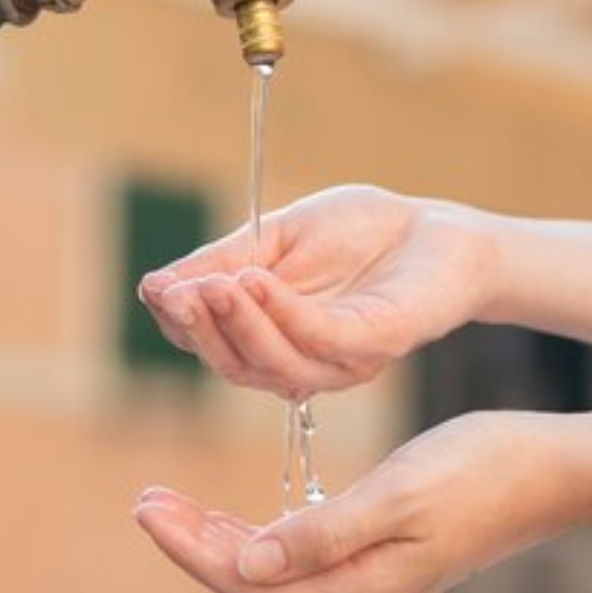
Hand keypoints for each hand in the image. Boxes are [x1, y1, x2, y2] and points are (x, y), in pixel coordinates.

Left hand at [134, 411, 577, 592]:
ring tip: (176, 508)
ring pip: (275, 573)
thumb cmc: (481, 470)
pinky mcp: (385, 560)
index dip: (192, 547)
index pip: (248, 580)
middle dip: (195, 545)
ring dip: (222, 542)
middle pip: (253, 583)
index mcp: (358, 584)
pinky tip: (244, 520)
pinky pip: (303, 560)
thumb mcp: (398, 494)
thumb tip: (247, 564)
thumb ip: (321, 535)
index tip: (147, 508)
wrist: (552, 471)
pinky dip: (262, 539)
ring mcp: (374, 581)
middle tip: (146, 502)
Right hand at [137, 185, 495, 398]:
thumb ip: (223, 261)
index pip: (211, 344)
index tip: (154, 287)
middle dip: (200, 331)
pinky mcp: (376, 343)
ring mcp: (340, 361)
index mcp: (272, 339)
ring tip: (212, 285)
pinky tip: (256, 281)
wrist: (436, 226)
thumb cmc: (359, 233)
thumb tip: (155, 285)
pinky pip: (320, 340)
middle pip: (235, 366)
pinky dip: (282, 313)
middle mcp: (301, 362)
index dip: (179, 321)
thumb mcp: (276, 238)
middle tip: (174, 293)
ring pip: (273, 364)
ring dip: (237, 325)